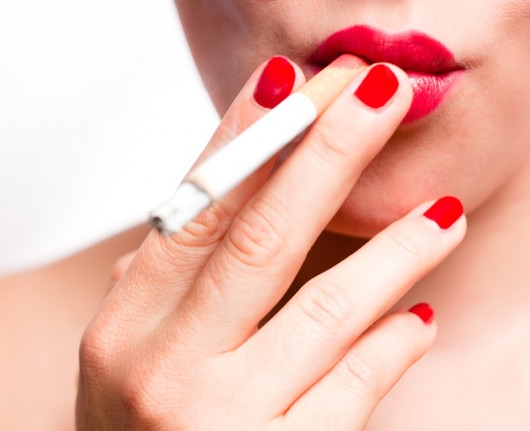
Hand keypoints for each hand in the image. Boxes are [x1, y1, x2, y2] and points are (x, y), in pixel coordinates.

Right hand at [76, 57, 465, 429]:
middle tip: (378, 97)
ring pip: (325, 314)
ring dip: (394, 252)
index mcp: (121, 331)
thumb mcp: (125, 356)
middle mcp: (164, 373)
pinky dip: (391, 348)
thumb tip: (219, 203)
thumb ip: (165, 283)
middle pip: (260, 241)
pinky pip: (352, 391)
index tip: (292, 87)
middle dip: (327, 156)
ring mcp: (220, 425)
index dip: (246, 144)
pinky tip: (416, 318)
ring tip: (442, 210)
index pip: (193, 215)